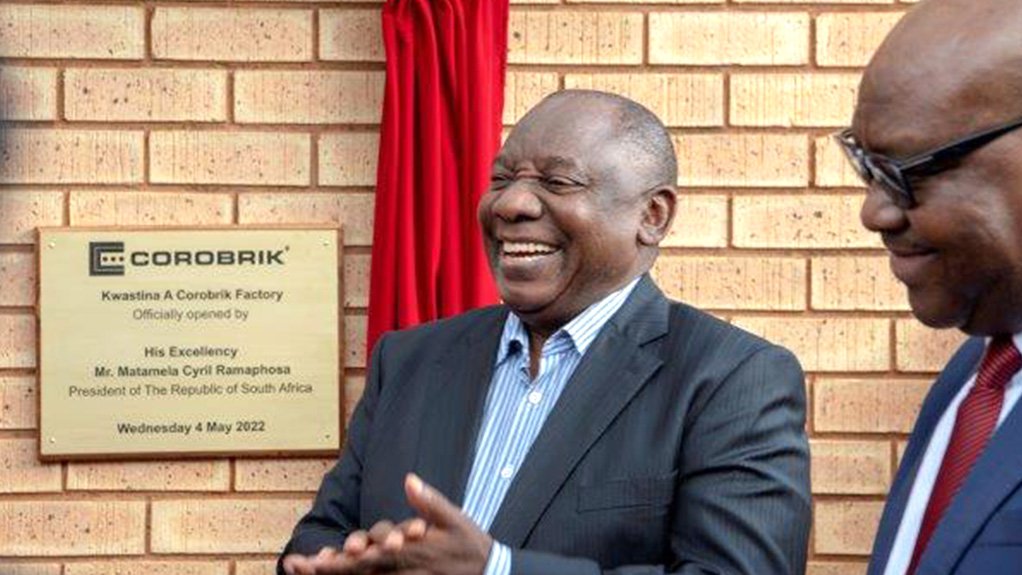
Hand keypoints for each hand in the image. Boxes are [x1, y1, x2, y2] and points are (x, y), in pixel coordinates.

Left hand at [284, 474, 491, 574]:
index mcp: (409, 552)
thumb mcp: (454, 519)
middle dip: (325, 571)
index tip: (311, 560)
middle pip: (357, 574)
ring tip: (308, 570)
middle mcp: (401, 569)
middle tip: (297, 566)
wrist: (489, 571)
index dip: (336, 562)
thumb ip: (430, 502)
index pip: (365, 558)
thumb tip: (409, 480)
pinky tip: (340, 574)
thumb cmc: (470, 544)